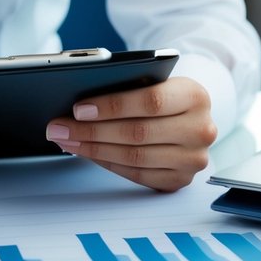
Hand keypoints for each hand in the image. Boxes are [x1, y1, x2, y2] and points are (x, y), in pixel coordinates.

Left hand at [44, 76, 215, 191]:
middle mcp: (200, 130)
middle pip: (137, 133)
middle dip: (91, 131)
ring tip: (66, 140)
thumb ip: (126, 86)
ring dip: (92, 149)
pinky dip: (106, 163)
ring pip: (134, 157)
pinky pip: (136, 174)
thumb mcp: (153, 81)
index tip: (78, 109)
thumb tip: (79, 104)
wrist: (189, 113)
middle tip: (59, 127)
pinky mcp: (180, 179)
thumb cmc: (162, 93)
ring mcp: (193, 158)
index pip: (150, 102)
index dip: (111, 106)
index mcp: (195, 96)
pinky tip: (86, 152)